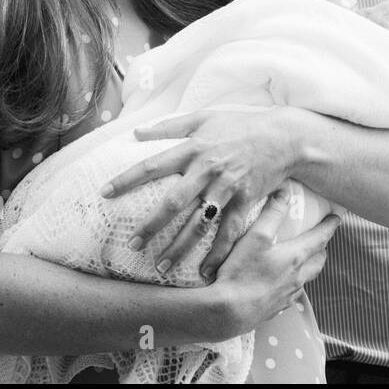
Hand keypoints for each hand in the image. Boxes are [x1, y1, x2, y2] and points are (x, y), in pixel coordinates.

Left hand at [100, 107, 304, 278]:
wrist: (284, 137)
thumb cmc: (241, 125)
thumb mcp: (204, 117)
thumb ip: (169, 125)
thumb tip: (137, 132)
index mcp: (194, 148)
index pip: (153, 166)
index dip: (127, 179)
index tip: (104, 194)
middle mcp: (208, 170)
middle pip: (173, 202)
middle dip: (151, 226)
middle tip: (132, 245)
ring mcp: (228, 188)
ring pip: (199, 223)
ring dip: (179, 248)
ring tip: (161, 268)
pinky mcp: (246, 201)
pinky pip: (229, 232)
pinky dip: (218, 253)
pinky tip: (205, 272)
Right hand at [210, 191, 339, 334]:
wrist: (229, 312)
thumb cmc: (242, 272)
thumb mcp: (255, 237)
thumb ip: (272, 214)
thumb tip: (284, 193)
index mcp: (296, 257)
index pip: (321, 238)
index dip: (330, 226)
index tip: (336, 217)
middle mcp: (297, 277)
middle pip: (319, 261)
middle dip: (322, 248)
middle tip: (319, 239)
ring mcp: (288, 295)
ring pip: (307, 278)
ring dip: (309, 266)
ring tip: (302, 259)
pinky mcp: (277, 308)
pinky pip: (293, 293)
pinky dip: (294, 283)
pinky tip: (282, 282)